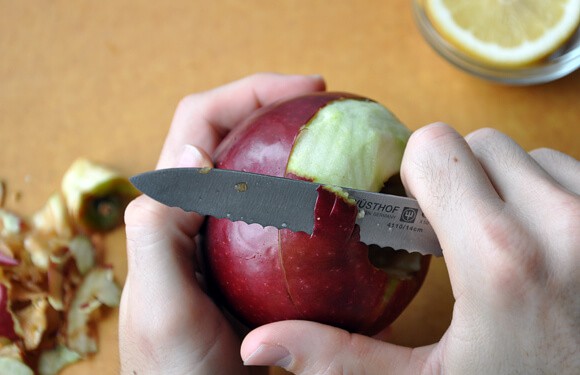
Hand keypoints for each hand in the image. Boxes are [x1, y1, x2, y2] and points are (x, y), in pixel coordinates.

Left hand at [119, 73, 325, 373]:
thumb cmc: (175, 368)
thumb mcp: (161, 306)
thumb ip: (159, 233)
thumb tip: (195, 153)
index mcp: (171, 209)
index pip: (202, 123)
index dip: (249, 92)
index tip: (308, 90)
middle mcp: (200, 211)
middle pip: (236, 133)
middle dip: (280, 108)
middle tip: (334, 109)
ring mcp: (232, 234)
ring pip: (263, 168)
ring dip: (298, 144)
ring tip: (343, 144)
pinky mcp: (258, 259)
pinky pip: (287, 209)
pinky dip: (313, 192)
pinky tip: (346, 202)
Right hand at [241, 123, 579, 373]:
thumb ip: (338, 358)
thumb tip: (259, 345)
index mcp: (500, 258)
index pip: (435, 146)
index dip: (412, 173)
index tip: (415, 213)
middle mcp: (563, 223)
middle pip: (478, 141)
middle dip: (456, 178)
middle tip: (455, 234)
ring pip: (527, 153)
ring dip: (503, 185)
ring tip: (501, 243)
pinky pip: (568, 171)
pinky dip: (545, 194)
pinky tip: (542, 244)